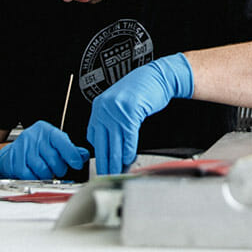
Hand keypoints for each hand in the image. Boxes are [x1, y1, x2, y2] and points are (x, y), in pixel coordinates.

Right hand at [0, 120, 88, 179]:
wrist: (12, 153)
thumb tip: (83, 155)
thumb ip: (69, 149)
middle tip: (59, 169)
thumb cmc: (36, 147)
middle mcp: (33, 137)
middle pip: (53, 158)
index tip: (77, 164)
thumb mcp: (54, 143)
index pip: (62, 142)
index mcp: (46, 130)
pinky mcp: (14, 161)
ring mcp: (22, 149)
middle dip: (59, 168)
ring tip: (47, 172)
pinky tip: (37, 175)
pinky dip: (36, 179)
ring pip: (42, 169)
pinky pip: (30, 176)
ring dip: (48, 175)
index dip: (72, 155)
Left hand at [86, 53, 193, 175]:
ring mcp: (117, 110)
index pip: (93, 136)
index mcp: (99, 106)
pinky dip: (129, 151)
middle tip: (107, 175)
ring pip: (115, 144)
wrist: (158, 76)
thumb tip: (110, 145)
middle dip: (105, 163)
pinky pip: (128, 138)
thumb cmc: (142, 89)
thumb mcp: (120, 103)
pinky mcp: (130, 112)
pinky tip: (129, 159)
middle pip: (102, 143)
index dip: (98, 154)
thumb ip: (112, 121)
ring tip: (118, 172)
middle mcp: (104, 108)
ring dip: (117, 161)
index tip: (102, 164)